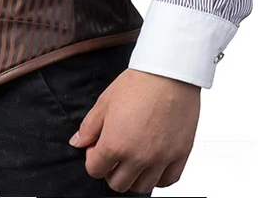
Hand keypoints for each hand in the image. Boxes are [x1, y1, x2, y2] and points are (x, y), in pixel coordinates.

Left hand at [69, 69, 199, 193]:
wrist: (169, 72)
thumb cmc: (138, 83)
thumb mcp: (105, 101)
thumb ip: (89, 127)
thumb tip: (77, 143)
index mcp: (115, 144)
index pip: (94, 170)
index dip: (92, 158)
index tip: (97, 146)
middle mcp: (138, 157)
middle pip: (118, 184)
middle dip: (110, 170)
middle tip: (114, 153)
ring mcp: (161, 159)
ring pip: (142, 187)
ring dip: (133, 176)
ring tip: (133, 157)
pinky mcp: (180, 155)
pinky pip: (167, 181)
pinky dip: (158, 177)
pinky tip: (152, 163)